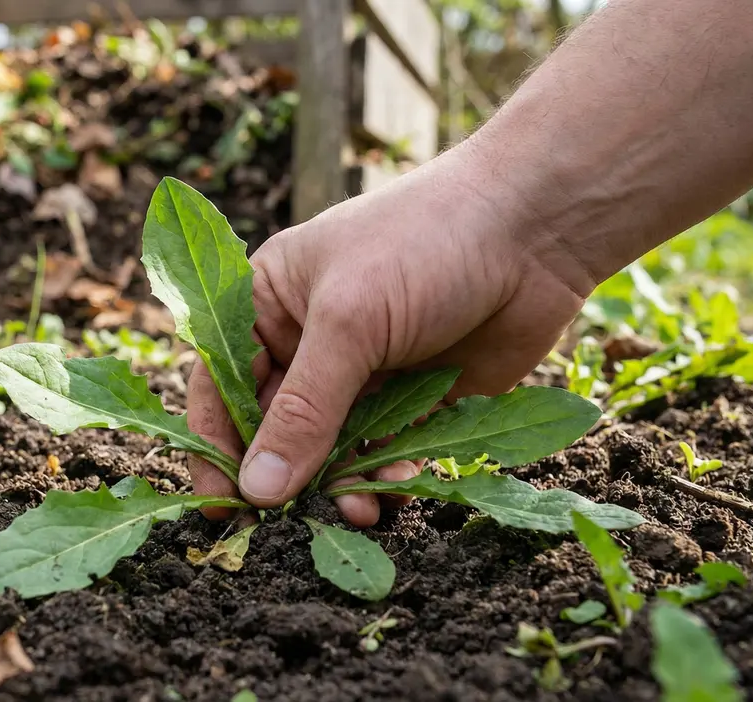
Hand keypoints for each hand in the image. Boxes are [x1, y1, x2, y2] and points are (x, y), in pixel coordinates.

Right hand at [186, 148, 590, 526]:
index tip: (222, 502)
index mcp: (270, 302)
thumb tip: (257, 490)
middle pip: (274, 426)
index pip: (221, 384)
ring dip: (336, 485)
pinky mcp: (416, 400)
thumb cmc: (423, 243)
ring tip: (356, 508)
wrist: (536, 227)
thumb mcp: (349, 322)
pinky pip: (385, 454)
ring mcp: (363, 372)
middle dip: (284, 474)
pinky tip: (394, 489)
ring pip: (330, 450)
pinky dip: (385, 477)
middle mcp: (309, 341)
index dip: (216, 443)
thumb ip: (302, 411)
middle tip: (290, 523)